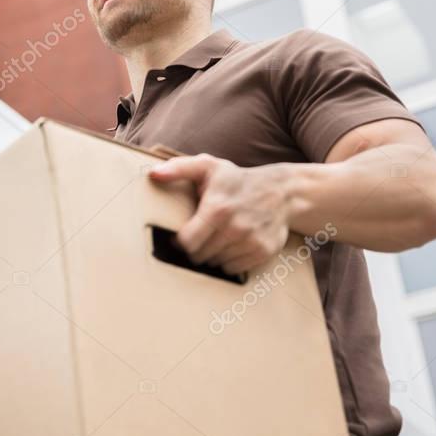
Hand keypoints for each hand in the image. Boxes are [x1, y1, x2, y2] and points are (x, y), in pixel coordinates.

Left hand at [148, 154, 289, 274]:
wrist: (282, 191)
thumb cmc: (237, 180)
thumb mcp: (208, 166)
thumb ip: (178, 169)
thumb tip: (153, 174)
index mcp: (217, 209)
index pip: (187, 242)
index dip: (179, 242)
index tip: (180, 237)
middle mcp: (235, 228)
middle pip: (200, 255)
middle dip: (195, 249)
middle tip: (199, 237)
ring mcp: (251, 241)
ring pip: (217, 263)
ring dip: (212, 255)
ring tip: (216, 238)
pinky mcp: (264, 252)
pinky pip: (235, 269)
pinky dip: (229, 262)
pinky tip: (231, 245)